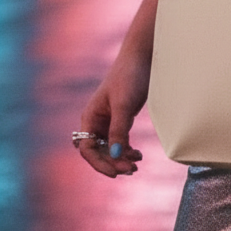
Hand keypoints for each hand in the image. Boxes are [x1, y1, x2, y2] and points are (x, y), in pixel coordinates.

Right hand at [77, 51, 148, 177]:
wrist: (142, 58)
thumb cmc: (129, 76)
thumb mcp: (124, 105)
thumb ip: (119, 130)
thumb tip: (116, 156)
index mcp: (90, 117)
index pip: (87, 148)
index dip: (99, 163)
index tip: (115, 172)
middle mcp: (96, 121)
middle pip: (98, 151)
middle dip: (113, 162)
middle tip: (131, 170)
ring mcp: (108, 121)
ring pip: (110, 149)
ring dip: (120, 159)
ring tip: (136, 165)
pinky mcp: (121, 119)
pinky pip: (120, 141)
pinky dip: (127, 150)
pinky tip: (138, 155)